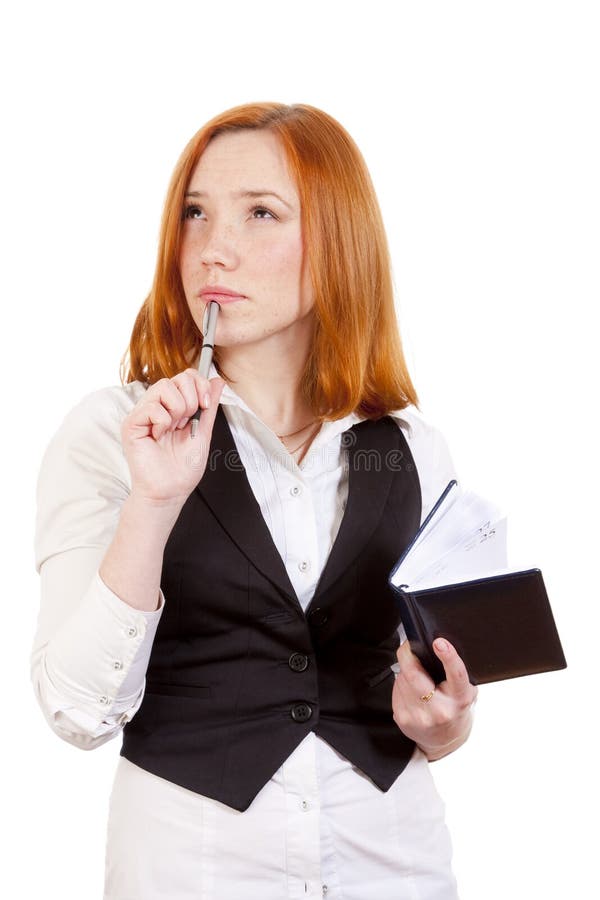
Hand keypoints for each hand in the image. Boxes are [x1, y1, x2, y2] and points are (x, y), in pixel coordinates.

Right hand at [120, 369, 224, 504]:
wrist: (170, 490)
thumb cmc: (183, 468)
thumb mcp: (203, 431)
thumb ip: (209, 406)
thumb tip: (218, 381)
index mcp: (172, 407)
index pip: (186, 377)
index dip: (200, 385)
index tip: (206, 405)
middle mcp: (156, 406)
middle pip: (176, 378)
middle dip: (191, 399)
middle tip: (186, 422)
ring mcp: (142, 414)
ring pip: (163, 387)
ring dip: (178, 409)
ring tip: (173, 429)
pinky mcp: (131, 424)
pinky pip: (152, 407)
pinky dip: (163, 422)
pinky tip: (160, 436)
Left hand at [391, 637, 476, 759]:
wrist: (443, 740)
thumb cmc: (454, 709)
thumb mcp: (465, 691)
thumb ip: (455, 672)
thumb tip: (436, 646)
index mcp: (459, 700)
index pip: (456, 675)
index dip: (448, 656)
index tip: (440, 643)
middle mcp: (439, 710)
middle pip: (414, 675)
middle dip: (408, 654)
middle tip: (409, 644)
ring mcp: (418, 717)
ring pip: (402, 679)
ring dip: (405, 669)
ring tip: (416, 672)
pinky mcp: (402, 719)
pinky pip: (396, 689)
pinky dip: (401, 683)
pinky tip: (410, 688)